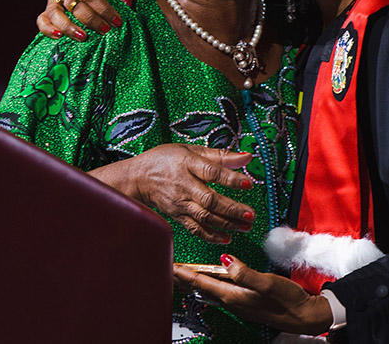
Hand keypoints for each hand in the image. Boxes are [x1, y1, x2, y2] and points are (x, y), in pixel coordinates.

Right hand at [38, 0, 136, 40]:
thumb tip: (126, 2)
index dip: (104, 9)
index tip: (117, 22)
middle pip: (73, 4)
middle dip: (91, 20)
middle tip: (105, 31)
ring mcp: (54, 0)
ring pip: (55, 13)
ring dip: (68, 27)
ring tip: (83, 37)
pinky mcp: (48, 12)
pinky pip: (42, 20)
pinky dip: (48, 29)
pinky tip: (59, 37)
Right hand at [95, 144, 255, 243]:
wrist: (138, 178)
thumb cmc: (165, 160)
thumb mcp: (191, 150)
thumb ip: (220, 155)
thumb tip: (247, 157)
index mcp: (188, 164)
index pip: (212, 172)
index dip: (231, 179)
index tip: (249, 184)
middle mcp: (184, 186)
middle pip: (210, 199)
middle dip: (232, 209)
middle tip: (250, 214)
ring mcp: (180, 203)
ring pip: (205, 216)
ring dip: (227, 224)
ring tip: (246, 226)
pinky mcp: (177, 215)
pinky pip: (195, 228)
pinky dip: (210, 235)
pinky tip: (226, 238)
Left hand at [174, 255, 333, 334]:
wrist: (305, 316)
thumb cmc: (289, 300)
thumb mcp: (268, 282)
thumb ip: (245, 273)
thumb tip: (224, 260)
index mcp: (234, 296)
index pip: (201, 283)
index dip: (184, 273)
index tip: (169, 264)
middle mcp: (232, 301)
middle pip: (200, 288)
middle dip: (183, 278)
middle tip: (168, 266)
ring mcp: (239, 302)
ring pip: (209, 290)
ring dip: (194, 281)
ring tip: (182, 272)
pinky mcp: (246, 301)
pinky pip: (219, 290)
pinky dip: (208, 283)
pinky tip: (209, 279)